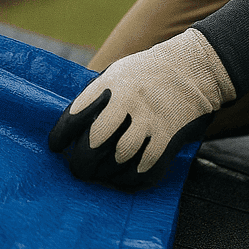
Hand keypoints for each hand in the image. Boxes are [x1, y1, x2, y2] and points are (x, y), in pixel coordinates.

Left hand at [48, 29, 233, 189]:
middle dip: (81, 162)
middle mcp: (130, 103)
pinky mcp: (168, 138)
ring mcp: (151, 122)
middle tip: (77, 169)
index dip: (61, 135)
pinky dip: (129, 180)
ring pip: (119, 159)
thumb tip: (71, 128)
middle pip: (95, 142)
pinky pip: (145, 169)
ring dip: (105, 172)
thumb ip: (96, 97)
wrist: (193, 69)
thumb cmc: (147, 73)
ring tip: (99, 173)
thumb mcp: (118, 73)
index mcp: (112, 85)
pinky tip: (122, 178)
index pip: (76, 115)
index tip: (55, 147)